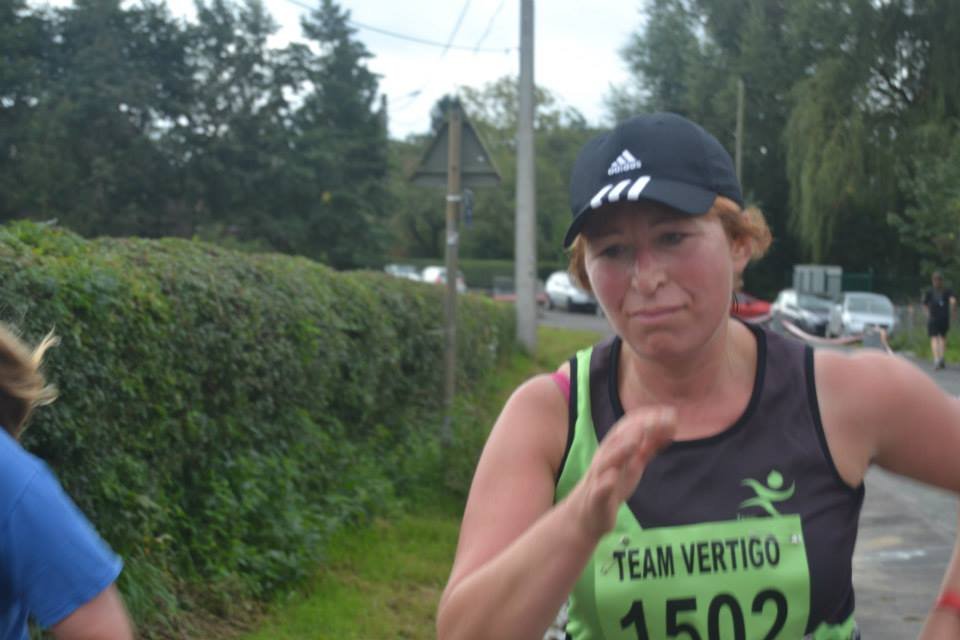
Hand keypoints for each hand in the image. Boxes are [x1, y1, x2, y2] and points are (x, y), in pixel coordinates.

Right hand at [568, 407, 675, 541]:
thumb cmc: (612, 485)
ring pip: (606, 461)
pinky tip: (613, 478)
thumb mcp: (633, 464)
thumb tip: (667, 429)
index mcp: (615, 449)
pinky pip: (599, 489)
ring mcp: (599, 478)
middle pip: (618, 439)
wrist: (587, 514)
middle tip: (659, 421)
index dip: (648, 418)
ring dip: (620, 450)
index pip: (629, 426)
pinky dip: (606, 482)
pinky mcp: (597, 498)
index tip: (670, 413)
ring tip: (635, 442)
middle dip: (638, 429)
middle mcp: (606, 459)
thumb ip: (647, 447)